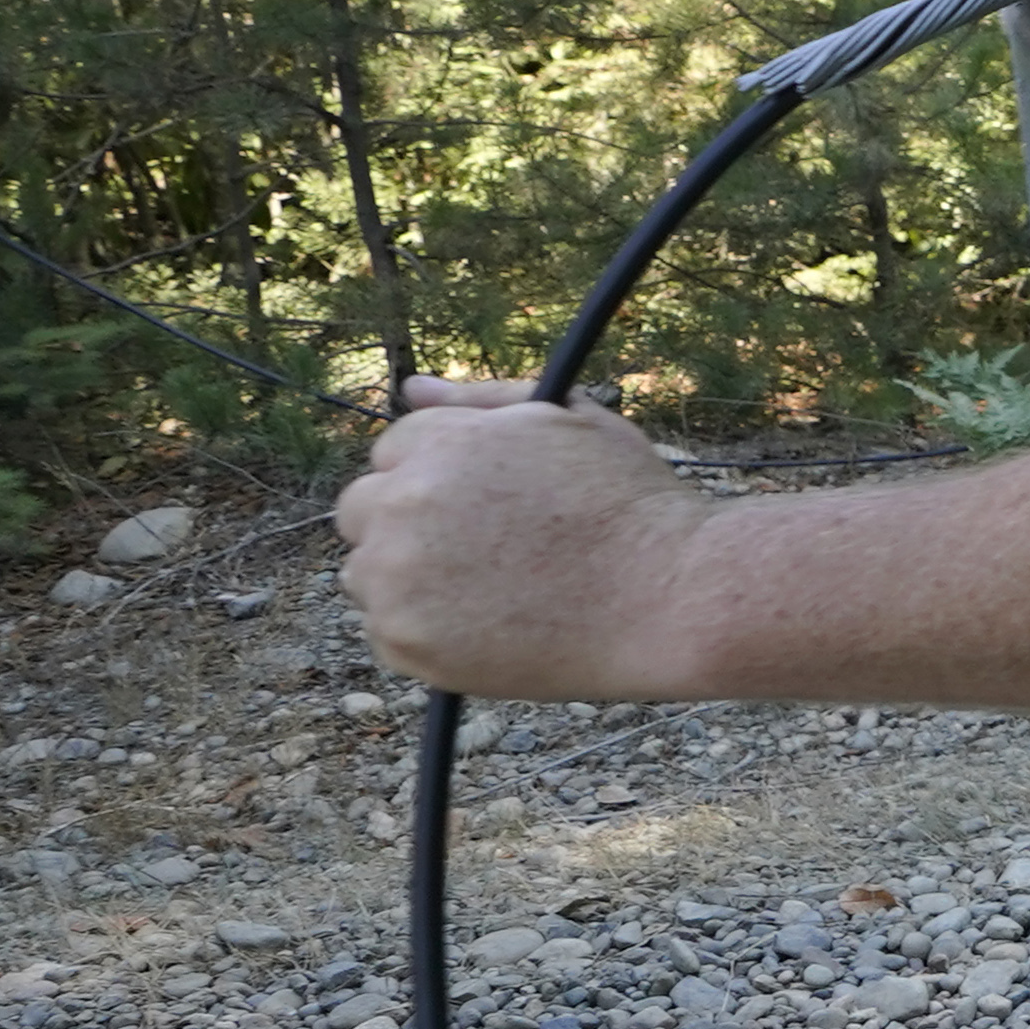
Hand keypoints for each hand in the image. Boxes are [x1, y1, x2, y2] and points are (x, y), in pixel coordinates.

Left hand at [331, 383, 711, 702]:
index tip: (487, 507)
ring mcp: (398, 576)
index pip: (391, 452)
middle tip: (484, 550)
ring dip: (411, 579)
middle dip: (408, 525)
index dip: (441, 478)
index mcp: (441, 443)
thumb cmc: (632, 506)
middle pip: (359, 511)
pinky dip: (428, 633)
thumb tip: (412, 388)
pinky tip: (492, 627)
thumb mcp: (573, 422)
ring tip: (493, 590)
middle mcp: (404, 504)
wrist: (670, 599)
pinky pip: (387, 632)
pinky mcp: (406, 640)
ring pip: (368, 574)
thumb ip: (484, 399)